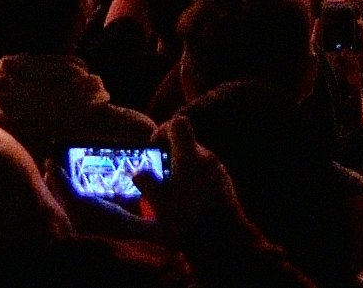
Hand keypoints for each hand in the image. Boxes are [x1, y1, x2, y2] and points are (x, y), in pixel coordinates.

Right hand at [133, 119, 255, 246]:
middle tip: (156, 176)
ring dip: (179, 168)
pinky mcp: (224, 180)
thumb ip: (147, 184)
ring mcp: (218, 168)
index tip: (153, 147)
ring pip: (194, 157)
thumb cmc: (188, 222)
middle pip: (186, 142)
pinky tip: (183, 199)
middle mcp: (207, 158)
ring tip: (168, 191)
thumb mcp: (159, 205)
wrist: (223, 239)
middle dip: (169, 154)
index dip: (162, 130)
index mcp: (190, 158)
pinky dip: (191, 177)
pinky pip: (204, 170)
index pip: (179, 124)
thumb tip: (138, 172)